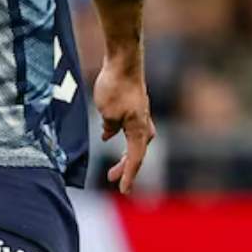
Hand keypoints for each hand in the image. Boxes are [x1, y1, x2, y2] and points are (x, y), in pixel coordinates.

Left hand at [93, 55, 152, 194]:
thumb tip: (109, 135)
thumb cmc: (116, 87)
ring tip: (116, 166)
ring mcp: (140, 115)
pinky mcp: (134, 107)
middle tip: (113, 180)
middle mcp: (144, 125)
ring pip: (135, 142)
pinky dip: (122, 137)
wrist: (124, 61)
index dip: (129, 176)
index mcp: (139, 131)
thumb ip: (109, 127)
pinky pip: (130, 129)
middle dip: (125, 168)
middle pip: (137, 153)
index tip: (124, 190)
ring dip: (125, 154)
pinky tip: (110, 135)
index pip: (135, 159)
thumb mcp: (107, 113)